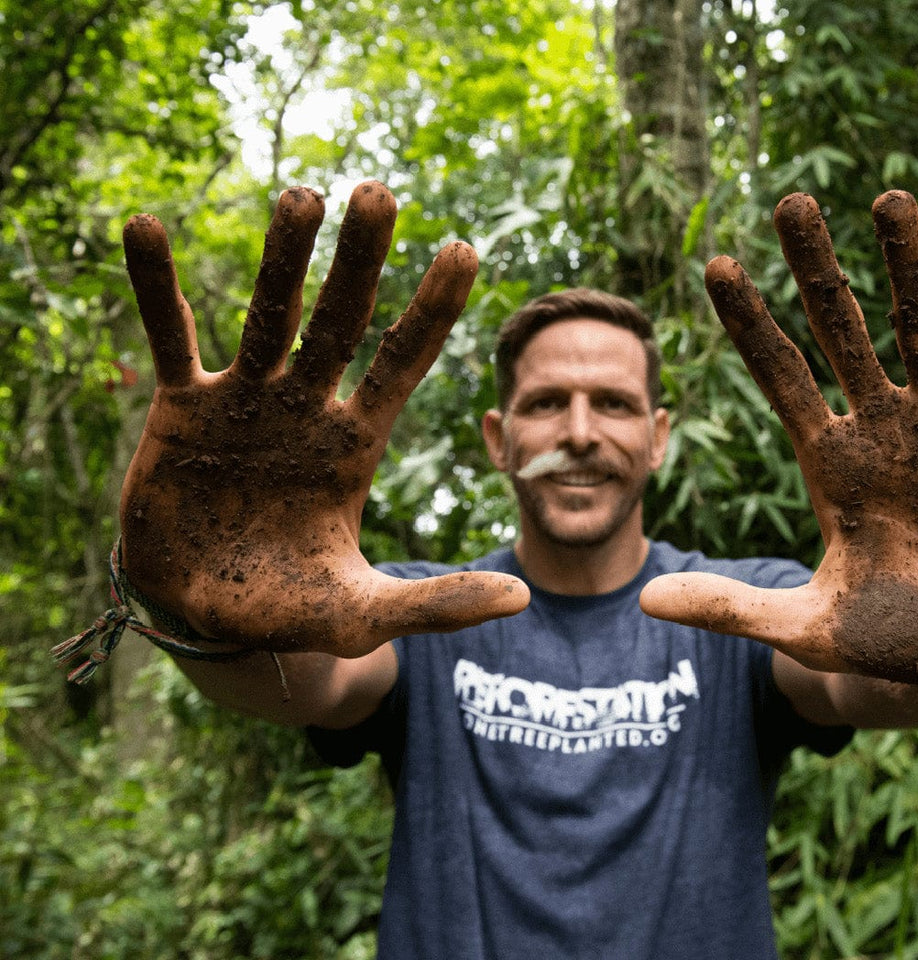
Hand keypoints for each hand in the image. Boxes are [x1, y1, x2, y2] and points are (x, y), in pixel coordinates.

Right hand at [119, 182, 527, 655]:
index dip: (433, 310)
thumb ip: (438, 603)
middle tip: (380, 192)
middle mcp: (308, 408)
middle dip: (360, 262)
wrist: (202, 618)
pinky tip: (148, 226)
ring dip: (282, 258)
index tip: (465, 248)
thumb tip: (524, 596)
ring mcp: (247, 401)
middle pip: (341, 322)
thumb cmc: (288, 609)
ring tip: (302, 195)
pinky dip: (157, 287)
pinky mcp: (183, 407)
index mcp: (357, 444)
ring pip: (266, 315)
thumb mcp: (364, 613)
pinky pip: (168, 336)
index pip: (404, 364)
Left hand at [641, 191, 917, 690]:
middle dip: (817, 270)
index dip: (750, 324)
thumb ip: (734, 608)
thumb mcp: (808, 627)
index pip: (780, 377)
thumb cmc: (893, 642)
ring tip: (889, 197)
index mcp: (829, 461)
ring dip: (908, 264)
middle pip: (840, 331)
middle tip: (792, 202)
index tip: (718, 264)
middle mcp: (880, 427)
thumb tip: (646, 602)